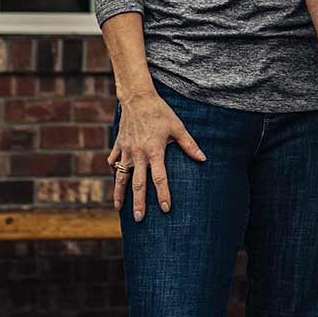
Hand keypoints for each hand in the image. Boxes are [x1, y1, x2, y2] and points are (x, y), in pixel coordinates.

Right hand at [107, 91, 205, 219]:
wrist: (137, 97)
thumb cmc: (160, 112)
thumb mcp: (177, 127)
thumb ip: (189, 145)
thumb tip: (203, 158)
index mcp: (154, 151)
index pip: (159, 178)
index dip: (163, 194)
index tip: (165, 208)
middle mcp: (138, 154)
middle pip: (138, 183)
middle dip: (138, 202)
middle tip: (139, 219)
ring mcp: (126, 150)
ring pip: (120, 176)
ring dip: (119, 193)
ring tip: (118, 207)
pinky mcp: (118, 144)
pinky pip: (113, 160)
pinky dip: (113, 169)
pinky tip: (115, 177)